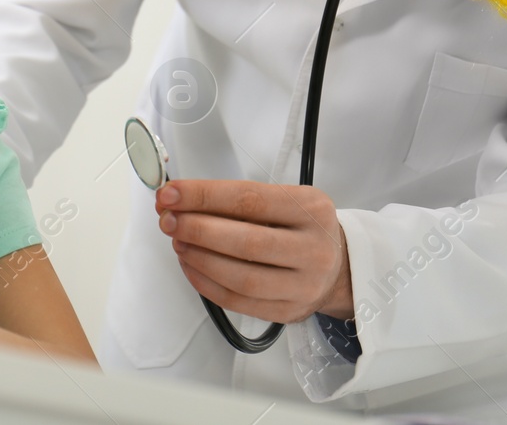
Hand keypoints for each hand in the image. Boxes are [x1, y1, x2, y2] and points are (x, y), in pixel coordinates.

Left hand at [157, 179, 352, 322]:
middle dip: (197, 229)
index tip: (170, 193)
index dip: (203, 196)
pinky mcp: (289, 312)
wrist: (338, 266)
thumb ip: (237, 200)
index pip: (249, 200)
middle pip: (246, 241)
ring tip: (177, 242)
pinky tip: (190, 265)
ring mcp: (304, 285)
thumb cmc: (300, 227)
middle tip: (167, 219)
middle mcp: (313, 249)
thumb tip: (179, 200)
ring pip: (241, 278)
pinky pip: (239, 303)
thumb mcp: (284, 200)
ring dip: (199, 258)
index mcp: (311, 209)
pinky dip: (206, 284)